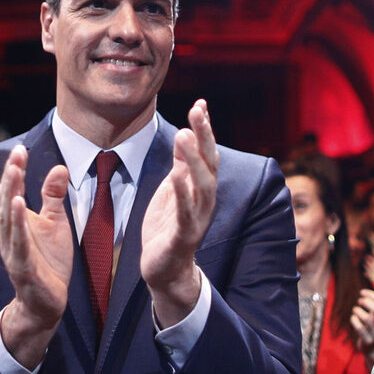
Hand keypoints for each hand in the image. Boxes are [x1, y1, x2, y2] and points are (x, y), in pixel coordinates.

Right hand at [0, 144, 73, 367]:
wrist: (46, 301)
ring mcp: (13, 250)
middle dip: (11, 177)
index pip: (12, 190)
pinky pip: (19, 243)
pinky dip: (18, 225)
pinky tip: (19, 206)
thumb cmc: (48, 260)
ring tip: (14, 173)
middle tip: (16, 155)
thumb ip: (53, 196)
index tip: (20, 148)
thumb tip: (59, 167)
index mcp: (15, 221)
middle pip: (7, 200)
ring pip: (9, 219)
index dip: (15, 169)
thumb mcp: (55, 222)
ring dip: (10, 195)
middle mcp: (9, 233)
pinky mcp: (23, 266)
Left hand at [140, 100, 219, 324]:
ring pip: (202, 186)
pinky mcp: (182, 236)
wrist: (165, 270)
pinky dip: (181, 194)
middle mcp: (204, 201)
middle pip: (209, 164)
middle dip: (204, 137)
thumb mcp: (173, 190)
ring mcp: (196, 218)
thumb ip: (182, 165)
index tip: (200, 103)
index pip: (206, 153)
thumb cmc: (168, 227)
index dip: (205, 129)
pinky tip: (176, 176)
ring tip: (185, 135)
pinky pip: (185, 213)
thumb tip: (187, 134)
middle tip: (197, 111)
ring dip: (194, 160)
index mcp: (200, 188)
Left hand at [348, 288, 373, 348]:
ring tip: (356, 309)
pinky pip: (359, 328)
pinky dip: (354, 320)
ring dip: (358, 311)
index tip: (362, 292)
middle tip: (359, 301)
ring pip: (367, 318)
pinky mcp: (367, 341)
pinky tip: (353, 318)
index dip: (371, 294)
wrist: (373, 349)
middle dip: (366, 302)